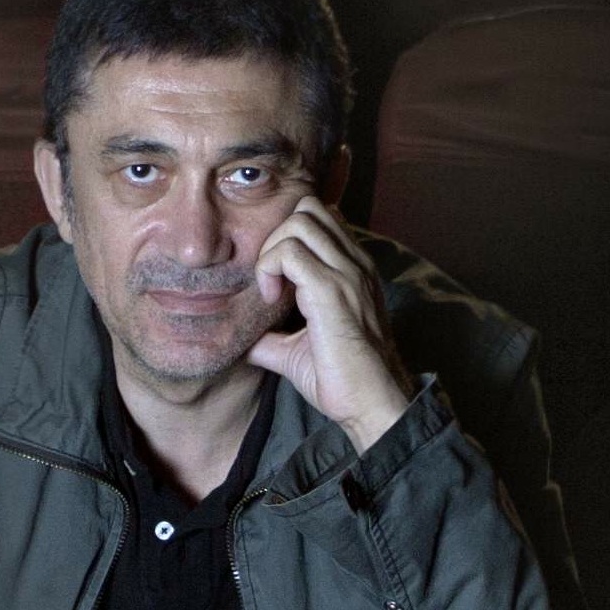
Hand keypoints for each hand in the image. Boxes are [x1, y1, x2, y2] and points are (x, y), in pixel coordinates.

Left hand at [250, 198, 414, 454]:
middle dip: (277, 235)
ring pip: (299, 220)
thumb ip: (271, 334)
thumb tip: (238, 337)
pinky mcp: (332, 289)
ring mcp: (346, 272)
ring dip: (272, 250)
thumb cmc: (341, 379)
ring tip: (270, 289)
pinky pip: (290, 252)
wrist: (371, 402)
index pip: (320, 218)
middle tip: (270, 278)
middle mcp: (355, 263)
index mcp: (353, 270)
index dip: (288, 237)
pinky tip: (271, 300)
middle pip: (310, 207)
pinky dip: (269, 269)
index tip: (276, 280)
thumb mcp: (297, 349)